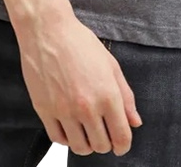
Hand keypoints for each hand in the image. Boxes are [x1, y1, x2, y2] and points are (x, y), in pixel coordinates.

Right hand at [16, 13, 141, 156]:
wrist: (48, 31)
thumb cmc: (80, 43)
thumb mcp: (110, 65)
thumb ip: (125, 96)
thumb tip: (135, 122)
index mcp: (107, 94)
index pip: (121, 137)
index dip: (123, 145)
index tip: (121, 144)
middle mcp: (87, 107)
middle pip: (101, 146)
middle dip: (106, 142)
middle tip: (103, 131)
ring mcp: (64, 111)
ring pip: (80, 148)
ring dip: (87, 143)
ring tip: (87, 130)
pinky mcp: (45, 111)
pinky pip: (58, 140)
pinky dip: (67, 138)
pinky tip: (70, 126)